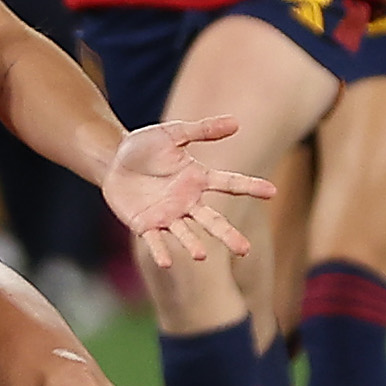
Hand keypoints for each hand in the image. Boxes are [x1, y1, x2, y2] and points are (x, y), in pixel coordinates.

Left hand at [100, 111, 274, 271]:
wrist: (113, 161)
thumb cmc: (146, 146)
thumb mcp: (172, 134)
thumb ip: (202, 130)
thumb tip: (236, 122)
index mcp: (198, 179)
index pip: (229, 183)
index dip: (250, 186)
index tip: (272, 191)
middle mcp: (187, 201)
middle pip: (212, 220)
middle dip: (227, 235)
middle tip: (245, 250)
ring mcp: (167, 215)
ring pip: (185, 233)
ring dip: (192, 245)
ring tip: (202, 255)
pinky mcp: (146, 224)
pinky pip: (154, 240)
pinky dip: (160, 251)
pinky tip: (166, 263)